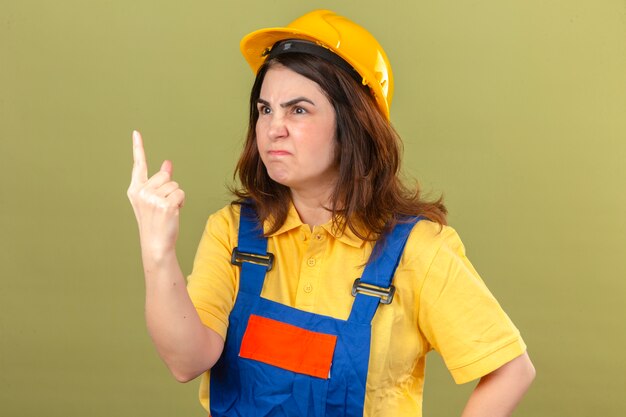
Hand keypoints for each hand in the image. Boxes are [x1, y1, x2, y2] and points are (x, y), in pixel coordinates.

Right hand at [127, 130, 184, 258]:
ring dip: (176, 197)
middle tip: (163, 206)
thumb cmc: (156, 222)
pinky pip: (181, 193)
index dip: (138, 147)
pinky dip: (181, 203)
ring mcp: (152, 198)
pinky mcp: (165, 204)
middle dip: (169, 188)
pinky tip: (173, 213)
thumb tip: (167, 163)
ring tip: (167, 211)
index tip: (136, 133)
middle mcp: (141, 192)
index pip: (138, 165)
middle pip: (165, 176)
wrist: (156, 244)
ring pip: (175, 185)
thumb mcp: (154, 200)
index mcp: (135, 190)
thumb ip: (160, 181)